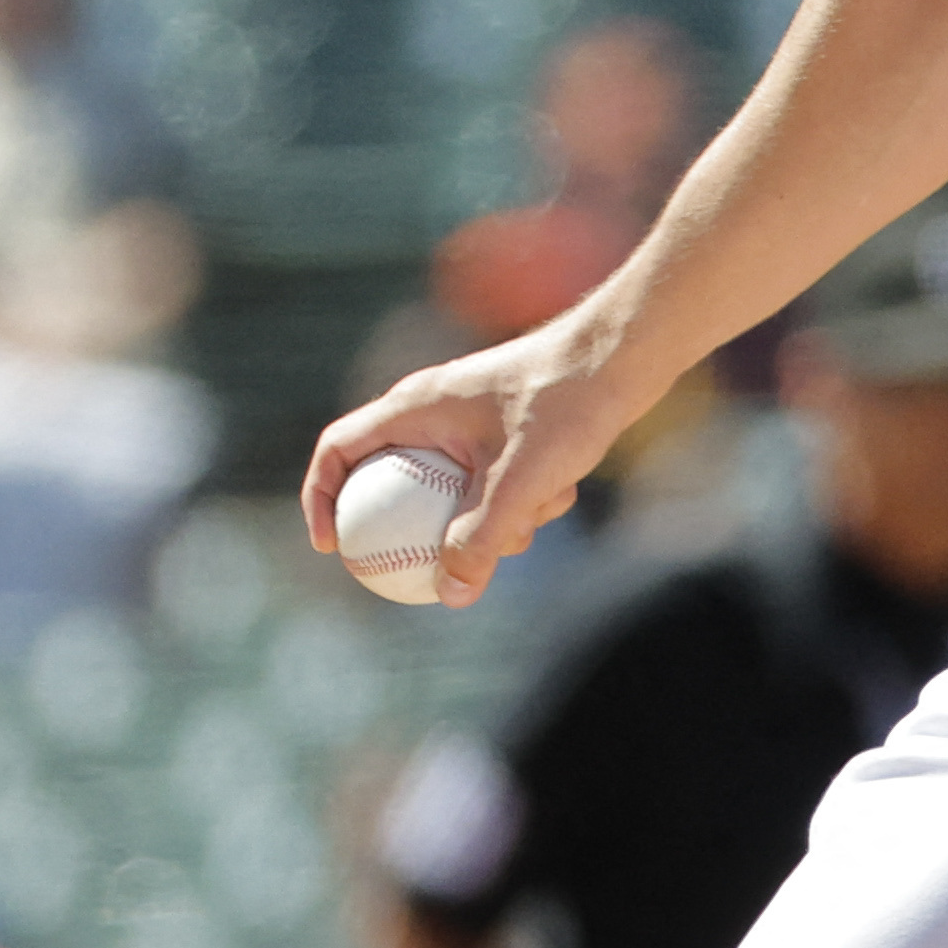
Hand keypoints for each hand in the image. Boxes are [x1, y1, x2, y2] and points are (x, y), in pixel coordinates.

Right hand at [302, 318, 634, 606]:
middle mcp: (436, 412)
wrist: (626, 354)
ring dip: (491, 518)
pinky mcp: (509, 432)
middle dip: (422, 529)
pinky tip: (566, 492)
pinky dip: (524, 500)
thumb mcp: (521, 479)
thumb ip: (482, 537)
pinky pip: (496, 484)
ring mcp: (472, 421)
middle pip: (395, 482)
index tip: (333, 549)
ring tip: (533, 517)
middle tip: (425, 572)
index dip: (321, 499)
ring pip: (453, 491)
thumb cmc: (569, 401)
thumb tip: (449, 594)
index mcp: (415, 408)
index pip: (338, 449)